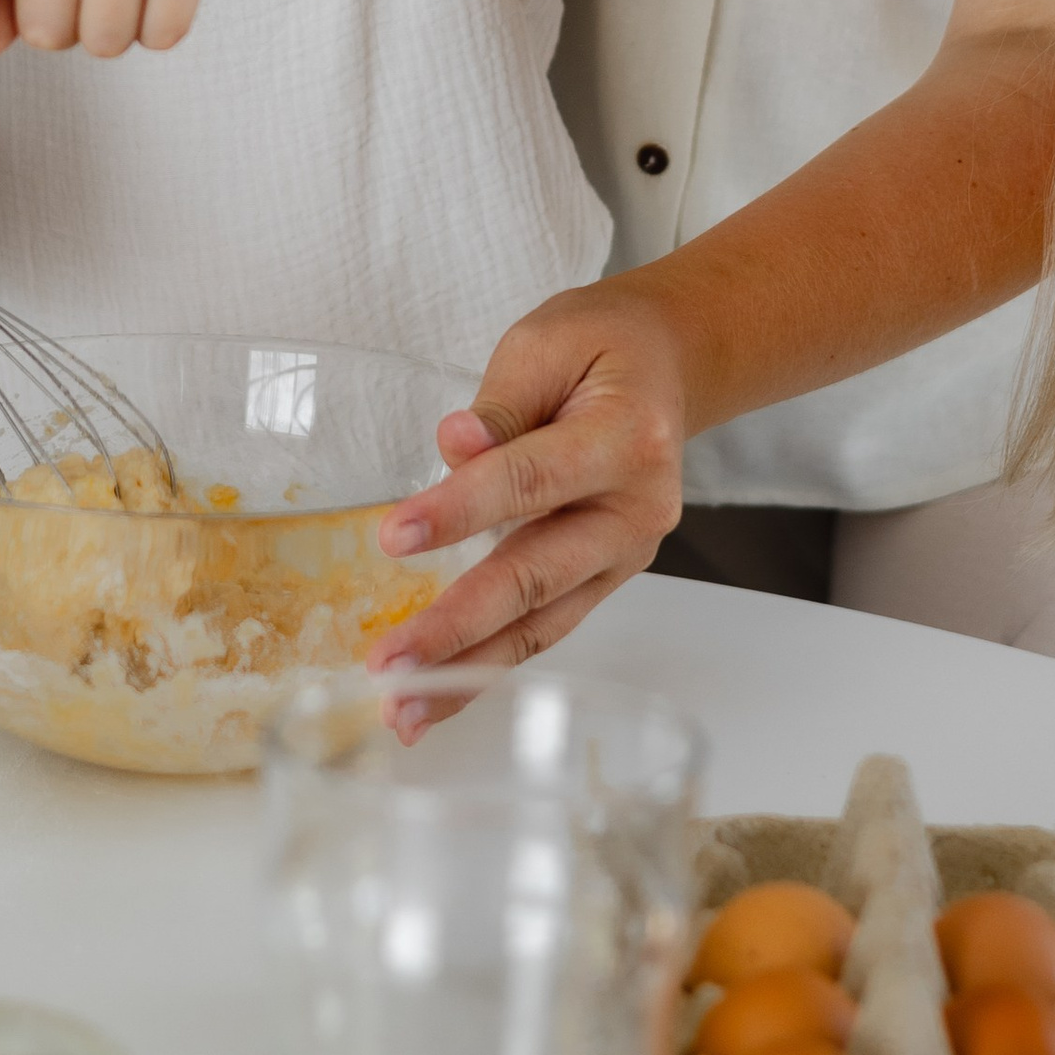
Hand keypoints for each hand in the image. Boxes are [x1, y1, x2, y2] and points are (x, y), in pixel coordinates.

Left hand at [366, 282, 689, 675]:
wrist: (664, 365)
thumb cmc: (599, 347)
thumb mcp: (545, 344)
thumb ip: (500, 404)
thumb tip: (454, 448)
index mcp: (628, 437)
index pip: (531, 479)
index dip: (460, 509)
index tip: (393, 535)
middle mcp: (637, 509)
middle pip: (538, 574)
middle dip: (458, 625)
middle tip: (389, 662)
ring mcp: (627, 554)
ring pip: (542, 623)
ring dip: (468, 672)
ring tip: (400, 710)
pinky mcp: (605, 578)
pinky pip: (545, 628)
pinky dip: (490, 666)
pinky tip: (436, 696)